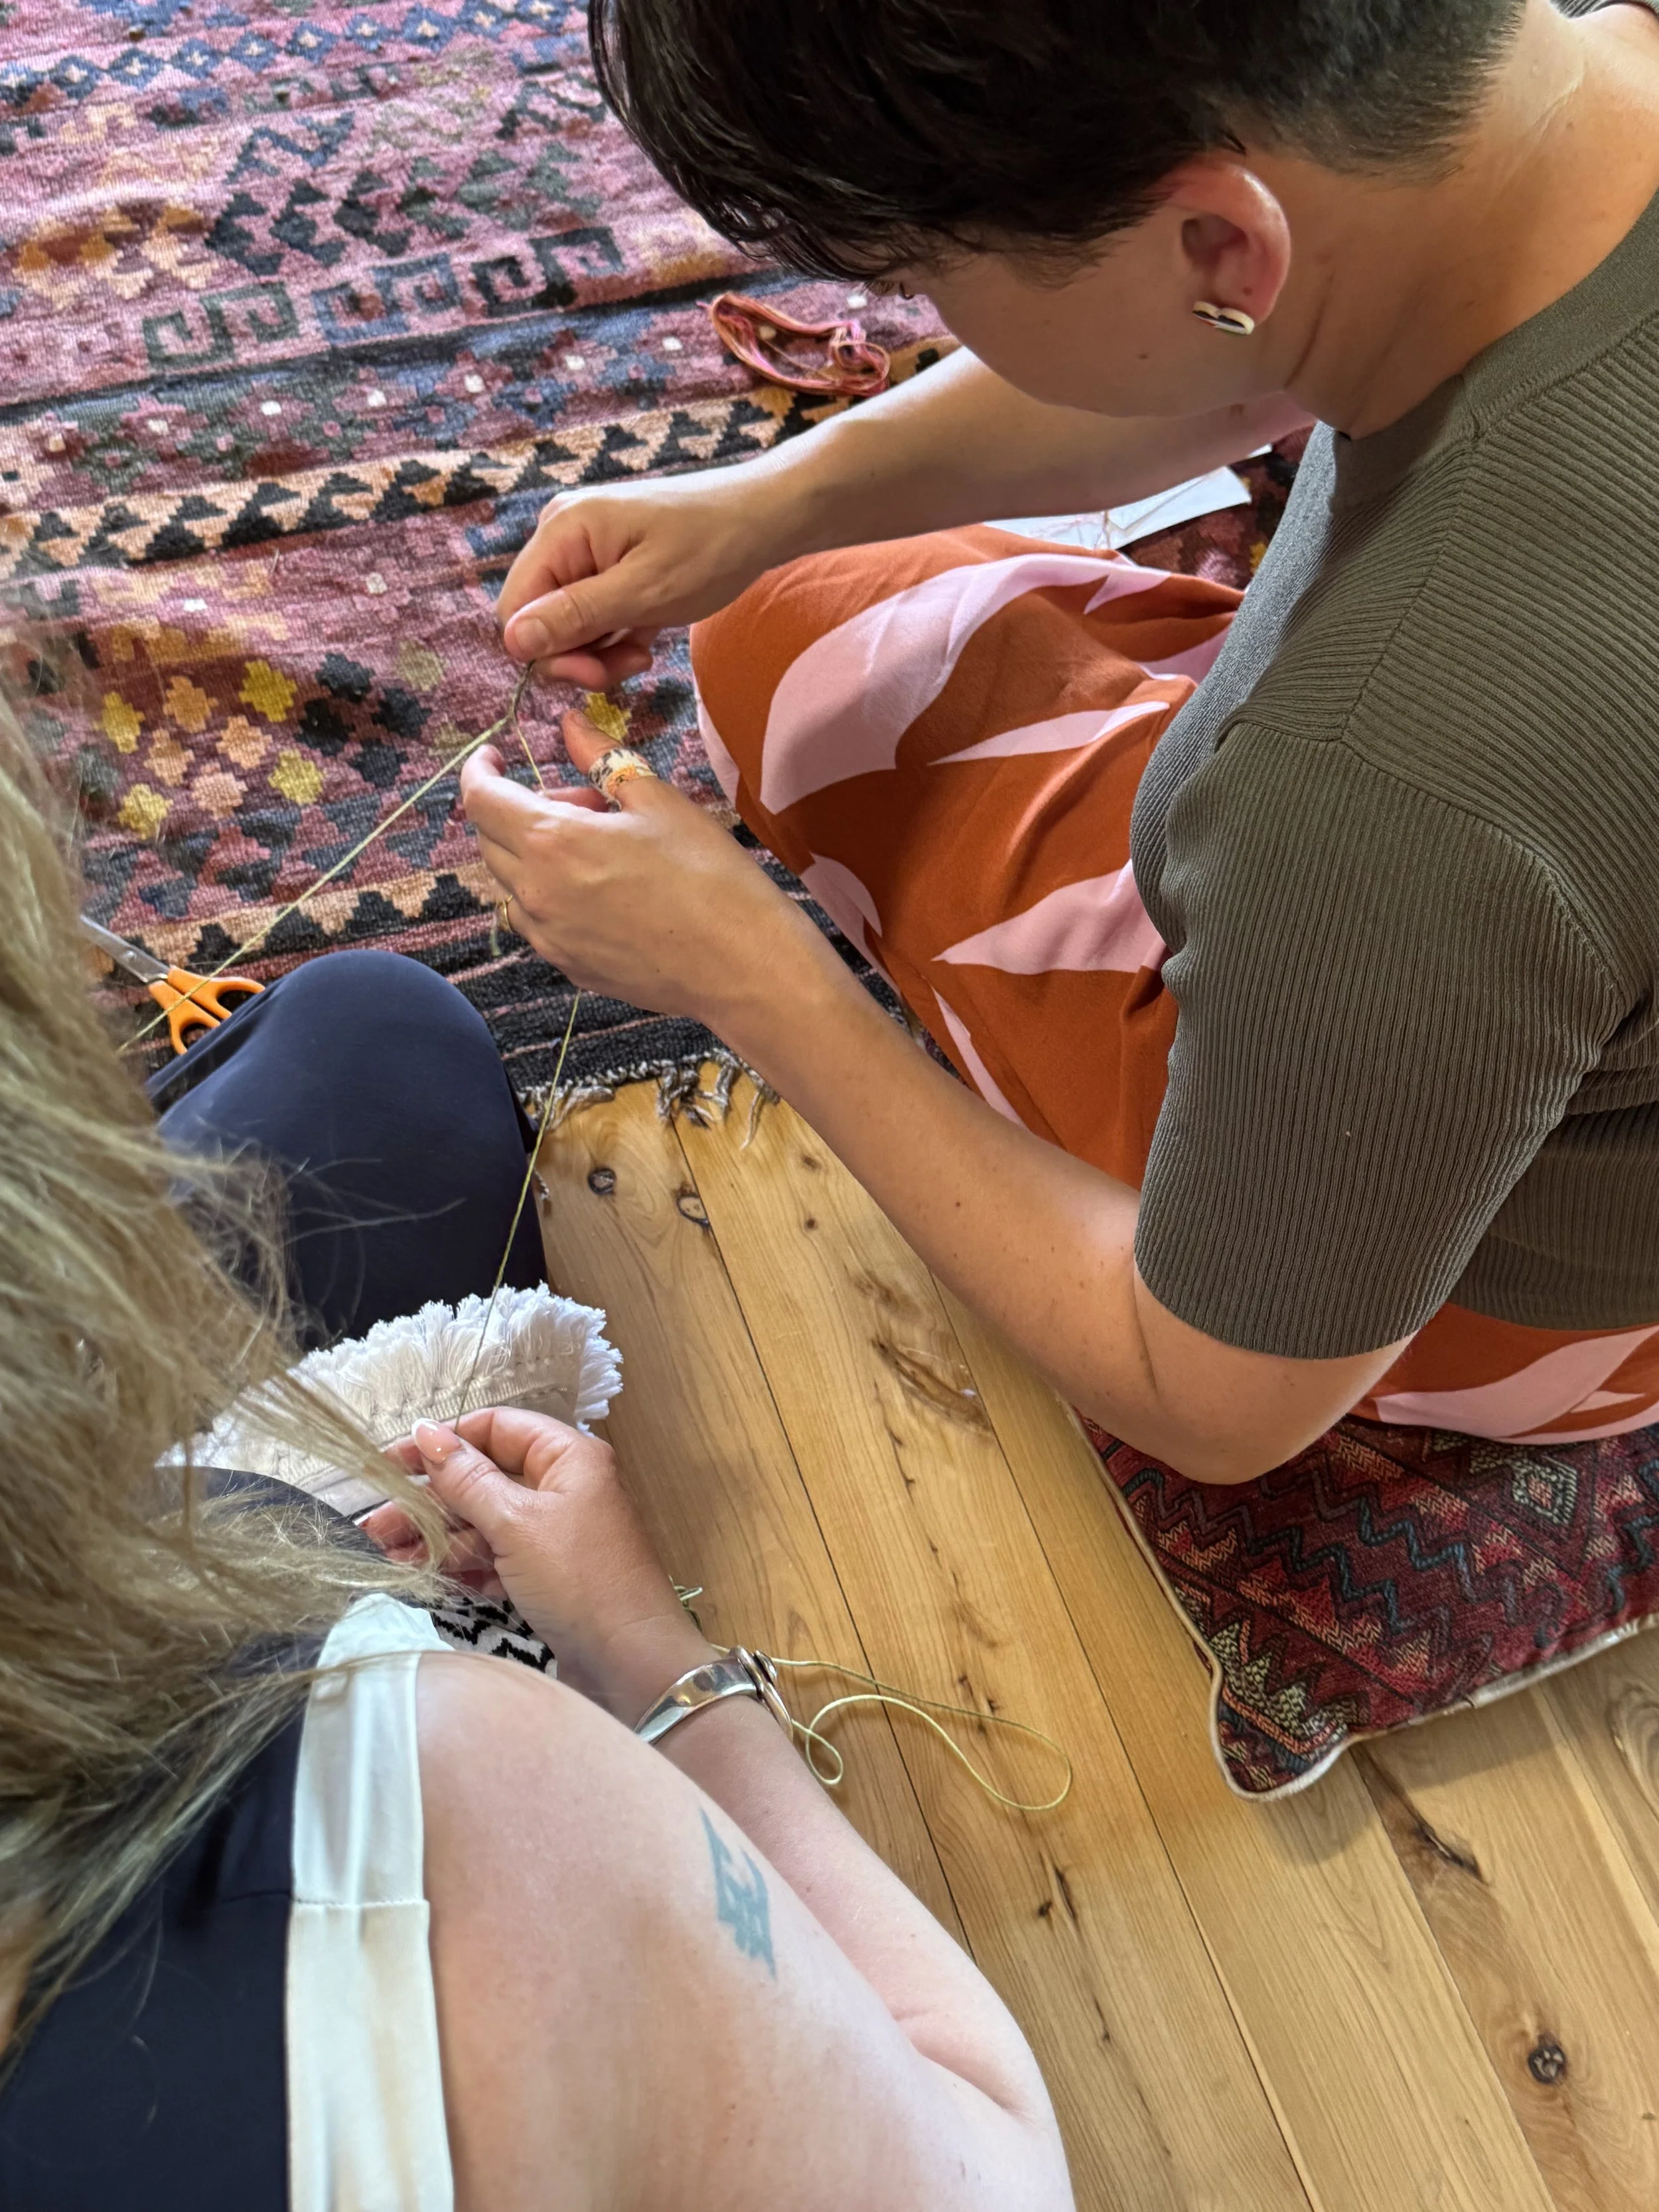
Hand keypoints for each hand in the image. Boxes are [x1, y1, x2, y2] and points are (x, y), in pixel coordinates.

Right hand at [361, 1407, 713, 1719]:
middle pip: (483, 1478)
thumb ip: (467, 1478)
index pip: (495, 1428)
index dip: (443, 1442)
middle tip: (374, 1523)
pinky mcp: (546, 1574)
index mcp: (567, 1457)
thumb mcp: (516, 1523)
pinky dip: (462, 1565)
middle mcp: (562, 1488)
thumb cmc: (581, 1581)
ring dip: (436, 1537)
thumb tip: (427, 1431)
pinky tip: (421, 1576)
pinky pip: (496, 1557)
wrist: (630, 1664)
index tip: (391, 1463)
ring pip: (484, 1522)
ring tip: (385, 1555)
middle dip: (429, 1500)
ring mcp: (554, 1533)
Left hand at [461, 705, 826, 1029]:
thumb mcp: (657, 800)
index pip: (481, 799)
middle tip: (584, 799)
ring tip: (597, 848)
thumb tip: (570, 724)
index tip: (494, 756)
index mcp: (552, 842)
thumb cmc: (708, 875)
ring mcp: (548, 937)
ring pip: (512, 884)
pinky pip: (538, 920)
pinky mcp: (569, 966)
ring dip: (534, 854)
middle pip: (491, 840)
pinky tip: (604, 890)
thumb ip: (602, 757)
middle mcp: (535, 893)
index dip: (479, 770)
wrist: (740, 965)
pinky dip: (551, 894)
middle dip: (520, 808)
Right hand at [496, 461, 811, 690]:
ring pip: (565, 625)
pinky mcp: (606, 567)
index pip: (514, 611)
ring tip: (644, 649)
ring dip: (599, 651)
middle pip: (536, 620)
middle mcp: (561, 536)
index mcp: (561, 531)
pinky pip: (590, 617)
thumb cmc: (711, 549)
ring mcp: (583, 551)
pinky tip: (647, 636)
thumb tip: (514, 642)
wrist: (763, 520)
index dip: (545, 653)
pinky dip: (614, 637)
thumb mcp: (643, 592)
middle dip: (577, 656)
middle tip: (629, 665)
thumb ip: (576, 617)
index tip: (594, 674)